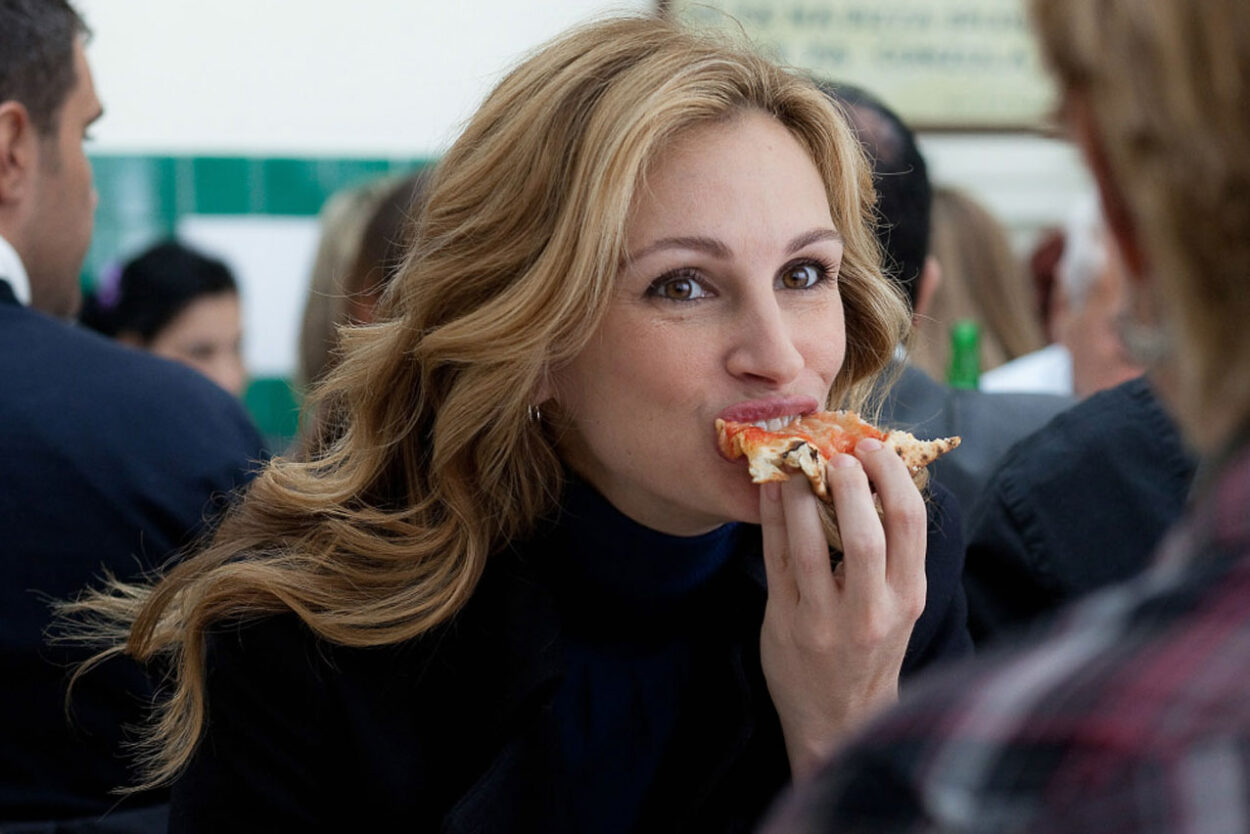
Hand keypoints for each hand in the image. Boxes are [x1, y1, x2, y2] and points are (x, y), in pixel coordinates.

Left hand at [758, 437, 927, 780]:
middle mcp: (872, 610)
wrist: (837, 721)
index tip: (874, 449)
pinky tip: (772, 491)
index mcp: (909, 597)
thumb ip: (893, 556)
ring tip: (798, 464)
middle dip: (851, 482)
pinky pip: (776, 558)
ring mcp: (825, 620)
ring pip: (812, 544)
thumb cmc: (870, 651)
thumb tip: (879, 479)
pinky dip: (773, 517)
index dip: (893, 477)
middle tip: (837, 453)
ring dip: (803, 494)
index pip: (911, 524)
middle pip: (866, 533)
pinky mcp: (786, 622)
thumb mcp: (898, 607)